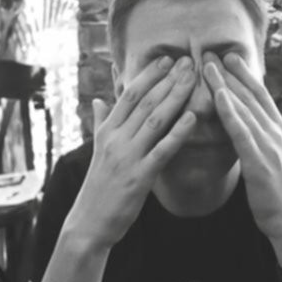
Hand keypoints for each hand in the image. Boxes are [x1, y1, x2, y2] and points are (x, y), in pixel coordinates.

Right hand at [68, 56, 196, 249]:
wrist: (89, 222)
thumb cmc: (97, 187)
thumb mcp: (96, 150)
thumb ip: (100, 123)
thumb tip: (98, 99)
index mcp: (106, 131)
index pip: (128, 95)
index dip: (148, 75)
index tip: (166, 59)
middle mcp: (115, 139)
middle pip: (144, 102)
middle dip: (167, 80)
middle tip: (187, 61)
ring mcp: (128, 157)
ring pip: (154, 120)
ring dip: (175, 97)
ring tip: (192, 79)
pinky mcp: (140, 177)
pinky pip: (163, 150)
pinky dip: (178, 132)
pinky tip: (192, 117)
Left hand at [203, 53, 281, 257]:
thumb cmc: (275, 193)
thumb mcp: (267, 159)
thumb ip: (257, 139)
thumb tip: (242, 125)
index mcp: (278, 130)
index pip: (259, 94)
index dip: (243, 73)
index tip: (226, 55)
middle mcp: (276, 131)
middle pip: (249, 94)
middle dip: (228, 72)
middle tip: (208, 51)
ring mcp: (269, 145)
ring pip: (243, 107)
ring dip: (224, 83)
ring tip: (206, 65)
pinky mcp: (259, 161)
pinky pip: (241, 131)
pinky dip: (230, 111)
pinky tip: (217, 96)